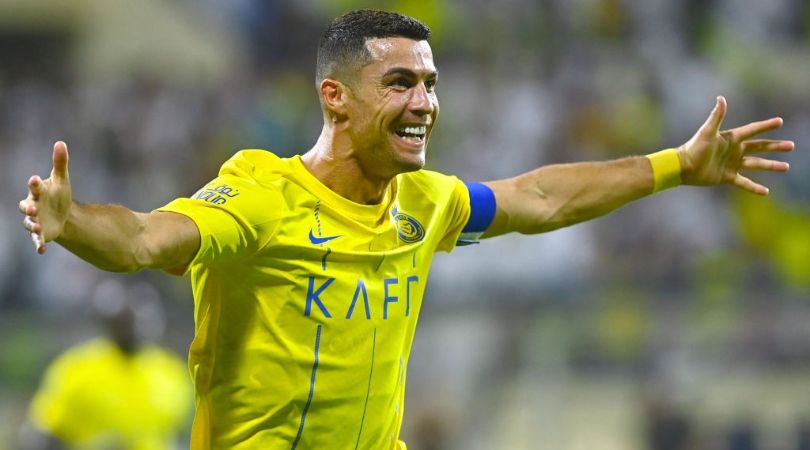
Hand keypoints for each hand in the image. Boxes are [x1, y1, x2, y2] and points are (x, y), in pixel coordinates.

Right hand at [19, 141, 72, 253]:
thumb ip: (60, 163)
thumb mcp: (62, 180)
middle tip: (32, 207)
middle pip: (25, 206)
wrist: (62, 213)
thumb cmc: (58, 194)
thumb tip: (61, 142)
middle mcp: (33, 206)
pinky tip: (41, 251)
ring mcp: (35, 220)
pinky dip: (38, 245)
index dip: (34, 183)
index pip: (34, 186)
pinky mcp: (41, 233)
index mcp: (38, 192)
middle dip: (27, 207)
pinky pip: (37, 240)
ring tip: (39, 228)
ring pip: (30, 224)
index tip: (36, 179)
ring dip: (33, 226)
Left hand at [678, 96, 793, 194]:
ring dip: (771, 165)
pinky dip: (754, 187)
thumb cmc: (694, 148)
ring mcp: (732, 164)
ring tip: (786, 167)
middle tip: (791, 145)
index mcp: (732, 138)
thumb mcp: (707, 131)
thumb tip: (721, 98)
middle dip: (775, 146)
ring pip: (756, 164)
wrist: (683, 167)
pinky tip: (766, 191)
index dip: (766, 126)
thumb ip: (716, 116)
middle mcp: (734, 151)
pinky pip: (744, 182)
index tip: (779, 122)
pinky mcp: (727, 177)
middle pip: (759, 147)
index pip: (753, 130)